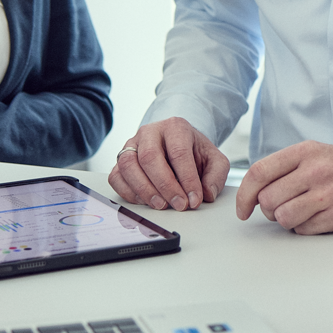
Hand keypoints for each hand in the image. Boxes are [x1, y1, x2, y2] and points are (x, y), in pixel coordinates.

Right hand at [107, 118, 226, 211]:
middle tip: (178, 205)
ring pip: (128, 165)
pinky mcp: (120, 160)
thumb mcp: (214, 160)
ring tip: (161, 205)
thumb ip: (216, 175)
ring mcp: (131, 145)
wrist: (178, 145)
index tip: (194, 199)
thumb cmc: (194, 153)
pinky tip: (144, 202)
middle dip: (165, 186)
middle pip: (150, 157)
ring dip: (144, 190)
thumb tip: (206, 194)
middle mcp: (150, 133)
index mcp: (175, 127)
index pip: (178, 152)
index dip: (187, 179)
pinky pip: (116, 176)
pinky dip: (128, 192)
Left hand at [235, 141, 332, 233]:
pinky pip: (303, 230)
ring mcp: (327, 193)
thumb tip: (253, 192)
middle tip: (283, 208)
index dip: (244, 194)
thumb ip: (286, 168)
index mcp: (305, 151)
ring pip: (282, 217)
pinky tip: (319, 217)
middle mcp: (315, 170)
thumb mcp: (317, 154)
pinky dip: (305, 228)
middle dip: (269, 210)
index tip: (242, 210)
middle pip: (268, 200)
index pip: (259, 172)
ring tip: (302, 212)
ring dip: (287, 220)